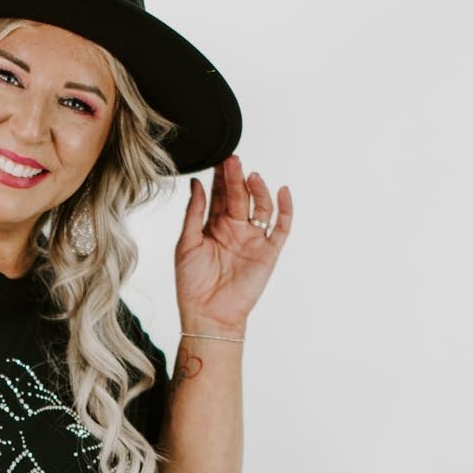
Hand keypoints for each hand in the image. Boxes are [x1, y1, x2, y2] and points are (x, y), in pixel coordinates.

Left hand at [174, 155, 291, 337]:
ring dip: (258, 190)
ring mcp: (253, 239)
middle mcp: (235, 229)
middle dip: (236, 178)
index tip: (219, 158)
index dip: (220, 177)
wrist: (208, 314)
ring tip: (251, 176)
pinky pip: (282, 227)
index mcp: (214, 226)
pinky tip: (282, 191)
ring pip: (260, 207)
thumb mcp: (186, 243)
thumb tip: (196, 182)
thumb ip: (193, 212)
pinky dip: (285, 209)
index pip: (219, 194)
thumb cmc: (192, 284)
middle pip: (239, 196)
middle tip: (233, 160)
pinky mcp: (269, 252)